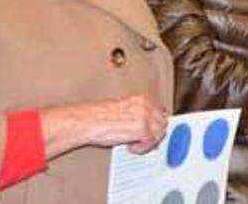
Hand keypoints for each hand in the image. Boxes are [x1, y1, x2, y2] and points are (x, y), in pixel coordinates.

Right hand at [41, 94, 167, 157]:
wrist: (85, 121)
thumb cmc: (95, 118)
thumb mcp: (121, 111)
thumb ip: (135, 115)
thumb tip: (146, 127)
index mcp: (139, 99)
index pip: (160, 112)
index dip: (156, 125)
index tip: (153, 133)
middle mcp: (144, 105)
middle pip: (163, 122)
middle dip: (155, 134)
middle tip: (143, 142)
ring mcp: (144, 116)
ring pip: (159, 133)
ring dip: (149, 142)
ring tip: (134, 144)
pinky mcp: (141, 129)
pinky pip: (150, 142)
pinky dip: (141, 148)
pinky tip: (130, 147)